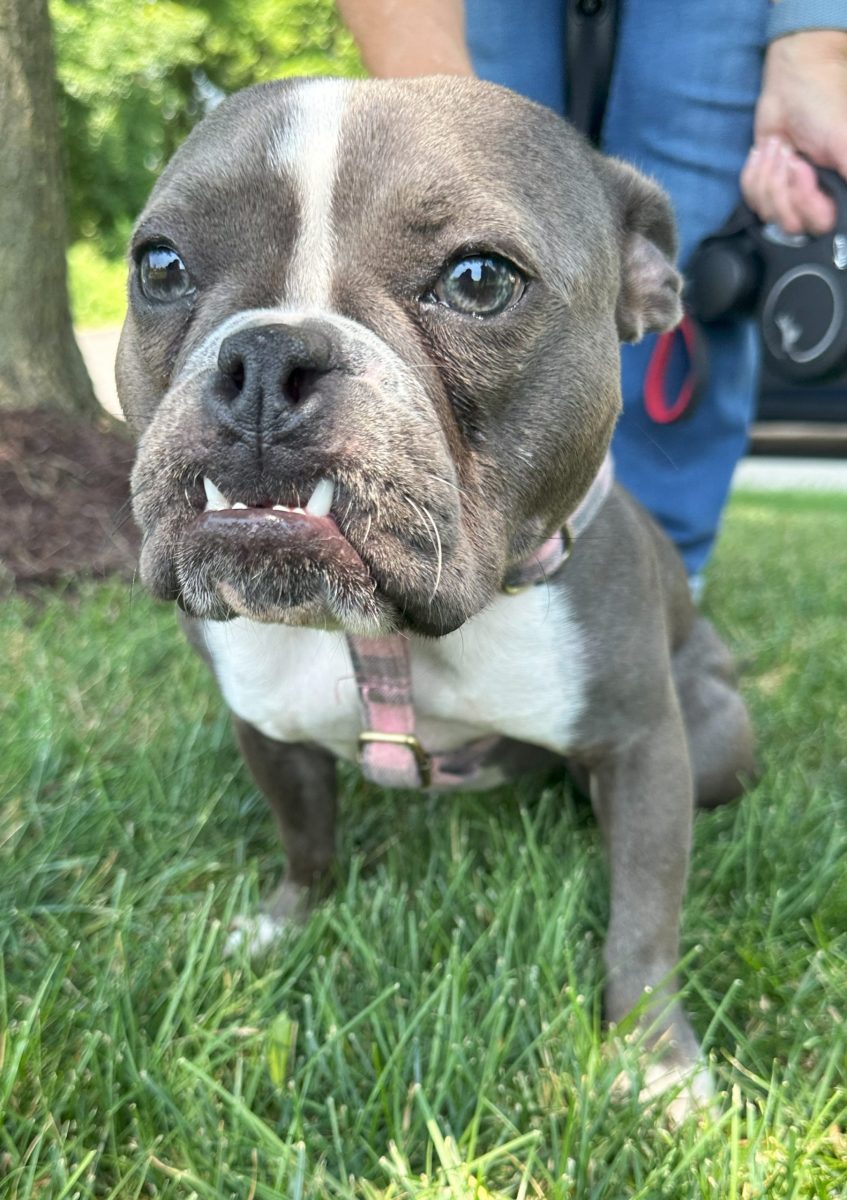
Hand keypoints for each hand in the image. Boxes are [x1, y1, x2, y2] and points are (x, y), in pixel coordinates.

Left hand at [741, 30, 846, 234]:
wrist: (791, 82)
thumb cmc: (823, 104)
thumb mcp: (845, 141)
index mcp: (838, 191)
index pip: (820, 224)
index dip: (805, 199)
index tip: (800, 166)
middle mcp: (815, 198)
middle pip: (792, 224)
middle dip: (783, 186)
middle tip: (790, 155)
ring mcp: (787, 194)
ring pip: (767, 213)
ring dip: (768, 174)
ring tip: (780, 146)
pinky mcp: (764, 186)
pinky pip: (750, 198)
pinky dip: (753, 172)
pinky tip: (765, 150)